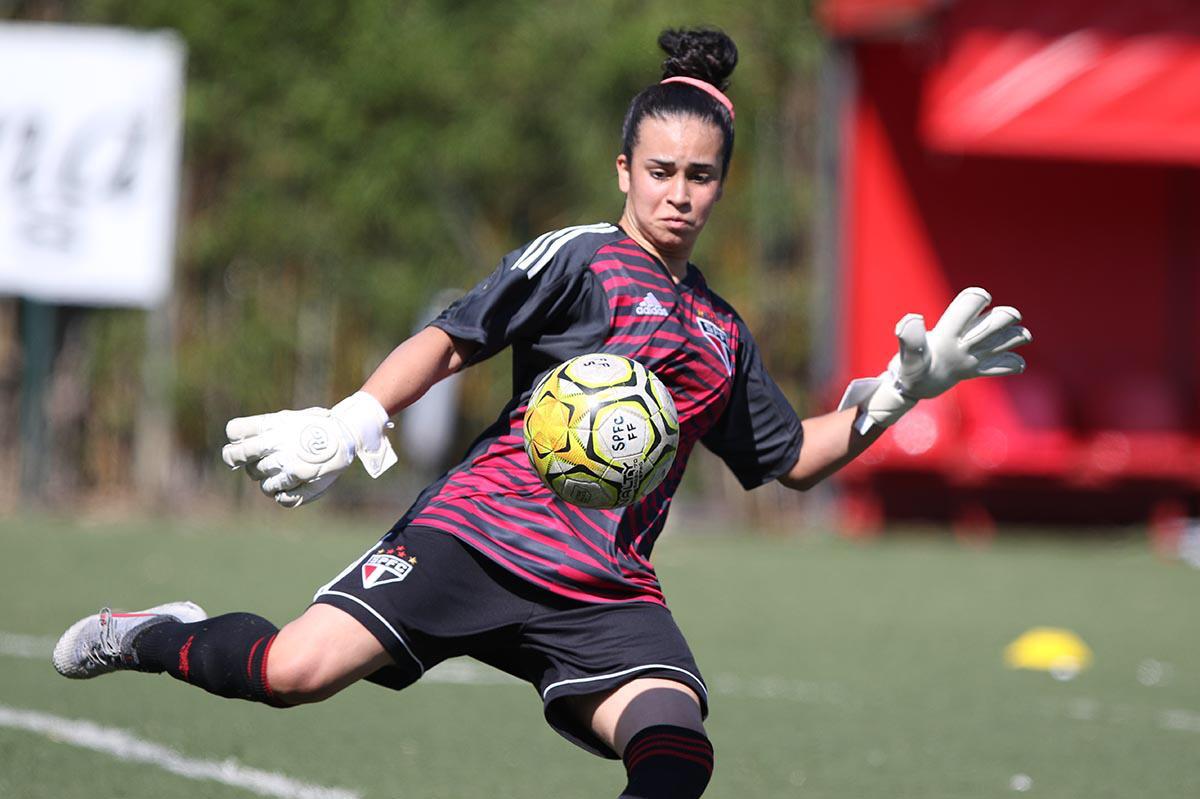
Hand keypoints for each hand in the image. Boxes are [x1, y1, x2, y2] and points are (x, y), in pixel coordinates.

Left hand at [222, 392, 397, 507]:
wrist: (347, 435)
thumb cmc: (314, 427)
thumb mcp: (289, 419)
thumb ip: (261, 429)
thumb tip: (234, 441)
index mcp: (273, 426)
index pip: (235, 431)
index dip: (235, 441)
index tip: (240, 445)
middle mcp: (277, 446)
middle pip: (237, 456)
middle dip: (238, 460)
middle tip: (252, 463)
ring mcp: (289, 467)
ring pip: (262, 484)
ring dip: (269, 481)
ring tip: (284, 473)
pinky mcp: (302, 486)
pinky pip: (282, 499)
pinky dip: (286, 495)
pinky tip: (295, 485)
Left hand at [838, 287, 1031, 433]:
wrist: (911, 388)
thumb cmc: (909, 370)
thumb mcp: (910, 358)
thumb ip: (911, 339)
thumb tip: (912, 318)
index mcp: (950, 330)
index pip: (970, 303)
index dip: (979, 297)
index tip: (982, 300)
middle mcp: (965, 339)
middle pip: (998, 319)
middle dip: (1006, 317)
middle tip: (1001, 326)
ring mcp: (972, 354)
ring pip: (1006, 338)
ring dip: (1015, 337)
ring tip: (1008, 345)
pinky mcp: (974, 369)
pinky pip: (1003, 364)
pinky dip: (1012, 364)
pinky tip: (1013, 365)